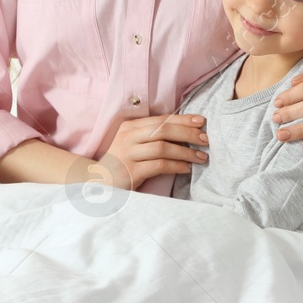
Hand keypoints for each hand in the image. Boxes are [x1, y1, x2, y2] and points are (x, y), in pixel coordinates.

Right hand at [93, 113, 209, 190]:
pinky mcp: (131, 171)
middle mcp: (128, 137)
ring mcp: (128, 154)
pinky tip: (187, 168)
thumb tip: (184, 132)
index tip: (201, 121)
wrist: (97, 182)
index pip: (161, 119)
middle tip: (206, 139)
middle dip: (188, 134)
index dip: (183, 119)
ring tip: (201, 157)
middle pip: (164, 130)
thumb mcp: (133, 143)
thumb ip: (151, 136)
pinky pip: (160, 165)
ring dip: (186, 152)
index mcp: (130, 126)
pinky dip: (176, 166)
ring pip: (164, 147)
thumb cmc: (121, 163)